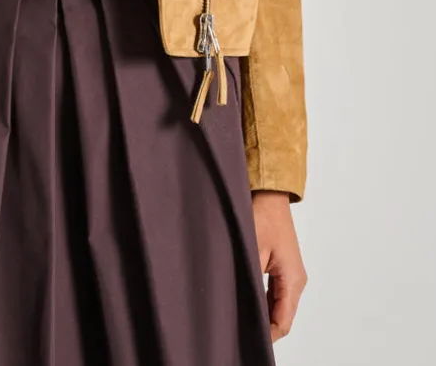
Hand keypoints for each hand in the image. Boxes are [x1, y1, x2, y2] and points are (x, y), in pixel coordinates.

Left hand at [251, 189, 307, 341]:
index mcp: (293, 279)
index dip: (266, 336)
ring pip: (277, 306)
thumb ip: (249, 279)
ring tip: (239, 319)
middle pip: (281, 317)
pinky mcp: (282, 267)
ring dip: (262, 314)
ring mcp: (290, 274)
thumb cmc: (263, 214)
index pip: (282, 322)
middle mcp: (295, 280)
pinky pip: (274, 293)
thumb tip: (240, 304)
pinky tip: (245, 301)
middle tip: (238, 331)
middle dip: (263, 327)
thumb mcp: (252, 249)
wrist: (269, 192)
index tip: (247, 340)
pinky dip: (262, 301)